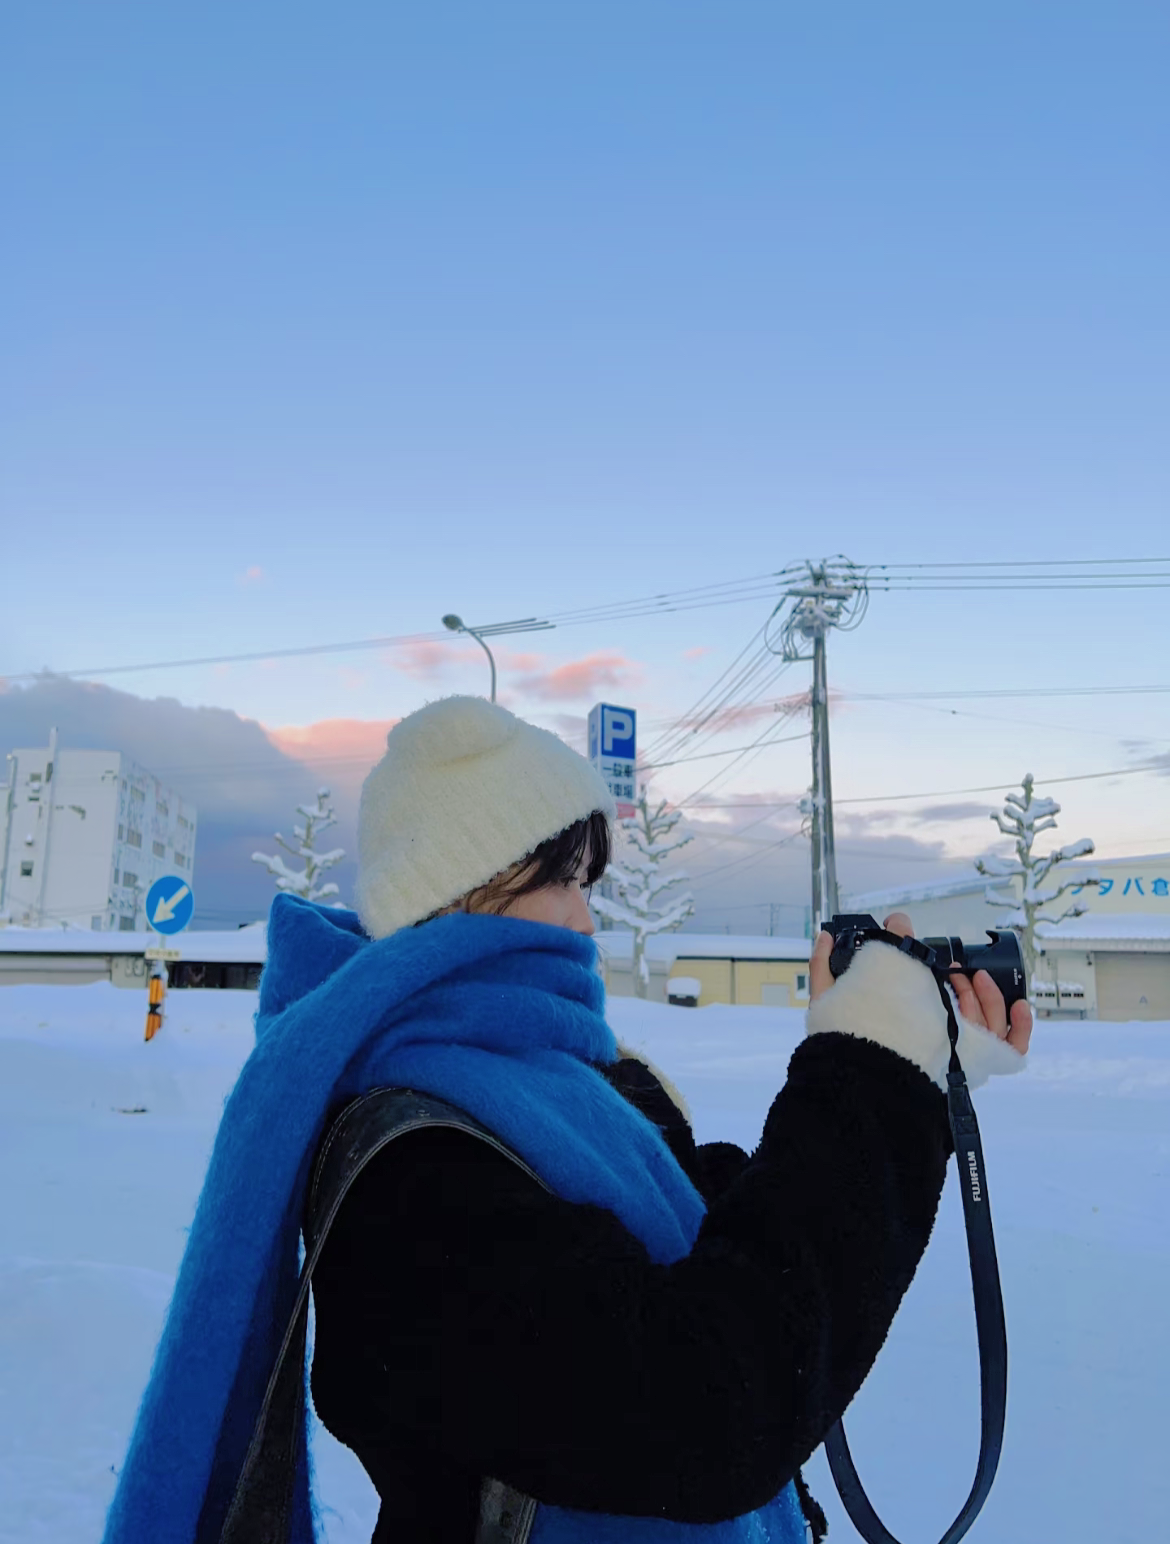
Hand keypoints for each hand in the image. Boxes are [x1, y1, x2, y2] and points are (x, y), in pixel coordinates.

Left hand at [810, 909, 1031, 1054]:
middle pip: (966, 1014)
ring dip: (990, 997)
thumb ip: (827, 964)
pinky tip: (1018, 1006)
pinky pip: (1013, 1051)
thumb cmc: (856, 1030)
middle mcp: (935, 1046)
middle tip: (953, 968)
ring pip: (990, 1025)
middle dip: (966, 985)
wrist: (875, 1067)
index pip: (936, 1006)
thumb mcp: (835, 993)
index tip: (941, 962)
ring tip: (976, 978)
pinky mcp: (981, 1067)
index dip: (945, 980)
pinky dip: (1021, 1027)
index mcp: (908, 1030)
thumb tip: (825, 936)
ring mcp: (961, 1057)